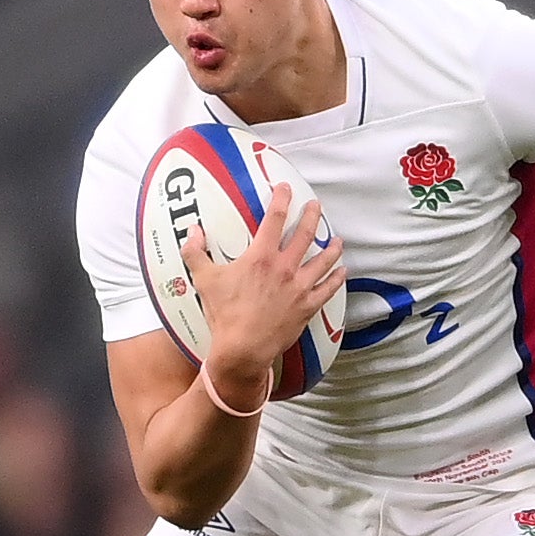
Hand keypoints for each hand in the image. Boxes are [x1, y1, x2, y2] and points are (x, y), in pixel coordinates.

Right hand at [181, 185, 344, 404]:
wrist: (243, 347)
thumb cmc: (225, 314)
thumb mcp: (204, 280)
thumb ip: (196, 253)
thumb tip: (192, 232)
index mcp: (261, 257)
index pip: (274, 219)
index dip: (282, 199)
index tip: (286, 188)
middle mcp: (284, 268)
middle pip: (305, 234)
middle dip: (312, 216)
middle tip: (316, 205)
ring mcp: (299, 287)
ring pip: (322, 260)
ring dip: (331, 248)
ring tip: (337, 240)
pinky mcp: (307, 306)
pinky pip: (328, 289)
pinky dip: (337, 279)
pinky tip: (342, 272)